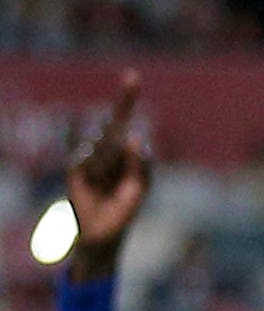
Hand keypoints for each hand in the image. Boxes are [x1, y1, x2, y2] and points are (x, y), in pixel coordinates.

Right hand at [65, 74, 151, 280]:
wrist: (105, 234)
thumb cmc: (125, 211)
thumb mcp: (140, 187)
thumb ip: (141, 164)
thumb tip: (135, 137)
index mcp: (125, 153)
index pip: (125, 122)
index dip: (127, 100)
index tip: (132, 76)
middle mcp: (108, 151)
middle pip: (114, 122)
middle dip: (124, 101)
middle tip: (132, 78)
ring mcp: (92, 160)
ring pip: (103, 142)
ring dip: (111, 152)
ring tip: (111, 170)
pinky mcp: (76, 172)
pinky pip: (84, 159)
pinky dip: (93, 165)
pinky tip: (96, 176)